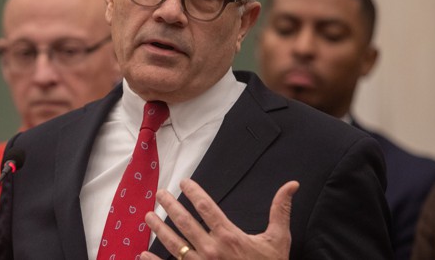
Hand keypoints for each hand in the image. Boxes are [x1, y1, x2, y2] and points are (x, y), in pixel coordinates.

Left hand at [141, 179, 298, 259]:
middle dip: (169, 206)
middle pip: (184, 222)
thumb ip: (280, 210)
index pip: (206, 207)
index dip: (193, 192)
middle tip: (160, 194)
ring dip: (158, 228)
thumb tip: (292, 185)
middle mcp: (211, 249)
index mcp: (229, 236)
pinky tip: (143, 254)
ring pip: (173, 243)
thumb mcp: (278, 240)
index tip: (183, 182)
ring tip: (148, 216)